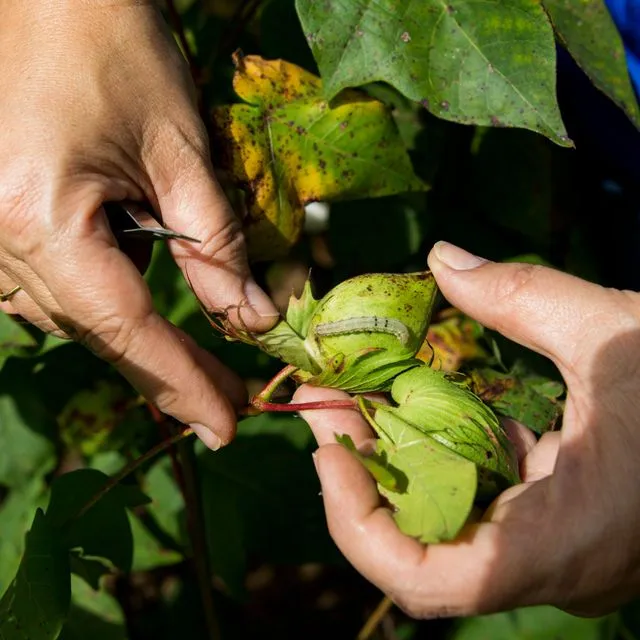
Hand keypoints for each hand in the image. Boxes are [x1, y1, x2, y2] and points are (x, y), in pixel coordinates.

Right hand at [0, 1, 277, 448]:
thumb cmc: (110, 40)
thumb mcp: (180, 150)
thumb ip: (215, 245)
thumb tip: (249, 319)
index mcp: (37, 219)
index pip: (125, 329)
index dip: (180, 383)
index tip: (224, 427)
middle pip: (95, 330)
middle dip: (165, 371)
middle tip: (224, 405)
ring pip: (69, 315)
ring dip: (133, 339)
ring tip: (195, 366)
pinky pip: (48, 284)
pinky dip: (100, 300)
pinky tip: (134, 299)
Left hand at [297, 241, 639, 617]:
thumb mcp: (616, 334)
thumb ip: (523, 297)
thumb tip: (442, 260)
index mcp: (567, 536)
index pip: (434, 581)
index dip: (360, 526)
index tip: (329, 449)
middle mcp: (551, 561)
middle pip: (419, 548)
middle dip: (363, 475)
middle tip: (331, 402)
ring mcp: (552, 548)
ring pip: (441, 527)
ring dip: (391, 464)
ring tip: (358, 398)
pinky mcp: (553, 525)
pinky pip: (474, 505)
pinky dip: (435, 459)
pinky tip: (421, 409)